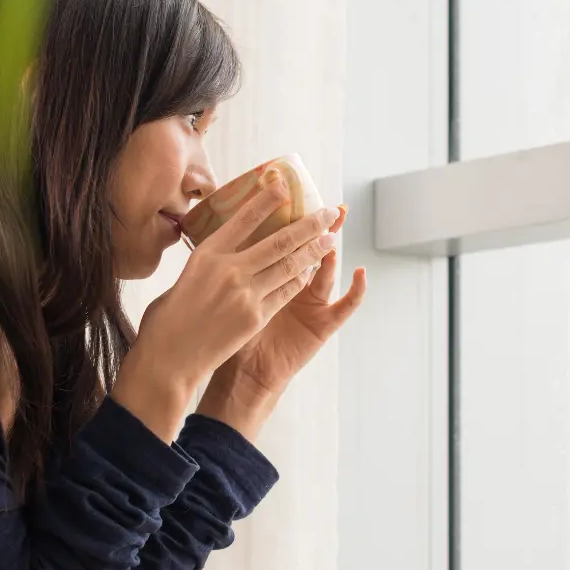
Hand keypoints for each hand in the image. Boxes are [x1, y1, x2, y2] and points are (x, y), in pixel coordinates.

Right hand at [112, 180, 341, 439]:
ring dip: (314, 250)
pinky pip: (286, 292)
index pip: (244, 218)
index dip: (269, 200)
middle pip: (279, 240)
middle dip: (308, 224)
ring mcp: (245, 294)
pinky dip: (301, 279)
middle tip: (327, 212)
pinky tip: (311, 271)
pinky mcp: (256, 317)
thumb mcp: (185, 278)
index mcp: (207, 254)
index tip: (286, 186)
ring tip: (330, 238)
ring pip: (290, 265)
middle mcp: (229, 269)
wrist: (168, 359)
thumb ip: (208, 265)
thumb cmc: (167, 319)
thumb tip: (223, 256)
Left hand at [211, 210, 366, 400]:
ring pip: (326, 273)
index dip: (291, 222)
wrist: (246, 374)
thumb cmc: (232, 335)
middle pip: (310, 251)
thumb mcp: (229, 297)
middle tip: (328, 205)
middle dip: (318, 228)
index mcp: (275, 277)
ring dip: (331, 252)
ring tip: (335, 231)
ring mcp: (314, 305)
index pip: (286, 245)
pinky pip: (345, 307)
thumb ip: (228, 273)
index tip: (294, 195)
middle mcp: (299, 288)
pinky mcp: (324, 325)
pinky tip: (362, 273)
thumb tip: (208, 243)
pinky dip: (357, 291)